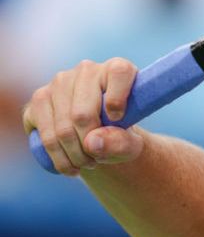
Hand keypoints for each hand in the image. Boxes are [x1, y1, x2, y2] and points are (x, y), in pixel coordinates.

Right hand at [23, 58, 144, 175]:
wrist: (100, 136)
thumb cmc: (121, 134)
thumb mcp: (132, 143)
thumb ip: (121, 143)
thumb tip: (92, 142)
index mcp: (117, 69)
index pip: (120, 73)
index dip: (118, 100)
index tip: (119, 120)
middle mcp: (86, 70)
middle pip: (83, 114)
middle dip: (90, 145)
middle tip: (99, 160)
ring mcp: (58, 83)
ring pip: (62, 129)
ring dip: (75, 155)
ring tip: (87, 164)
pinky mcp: (38, 100)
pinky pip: (44, 135)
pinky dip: (58, 158)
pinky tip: (70, 166)